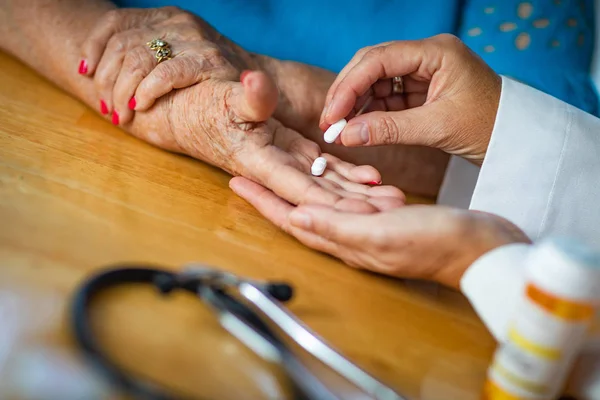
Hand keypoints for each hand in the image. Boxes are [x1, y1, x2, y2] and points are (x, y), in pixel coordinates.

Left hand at [80, 6, 257, 124]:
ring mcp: (194, 39)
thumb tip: (96, 72)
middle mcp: (177, 21)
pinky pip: (166, 73)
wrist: (259, 84)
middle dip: (106, 80)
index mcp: (165, 17)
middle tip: (106, 107)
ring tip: (121, 114)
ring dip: (122, 91)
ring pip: (138, 58)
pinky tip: (141, 105)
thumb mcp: (175, 57)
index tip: (86, 73)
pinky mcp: (208, 60)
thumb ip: (145, 57)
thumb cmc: (208, 80)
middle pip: (123, 44)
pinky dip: (148, 91)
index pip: (116, 22)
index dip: (94, 47)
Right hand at [124, 70, 405, 212]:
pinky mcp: (294, 154)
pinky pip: (325, 169)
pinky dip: (349, 175)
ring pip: (328, 184)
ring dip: (359, 194)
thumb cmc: (203, 107)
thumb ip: (245, 98)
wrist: (194, 113)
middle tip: (392, 212)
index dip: (330, 203)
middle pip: (321, 195)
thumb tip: (255, 83)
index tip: (361, 213)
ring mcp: (287, 164)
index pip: (299, 188)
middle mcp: (277, 171)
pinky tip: (374, 178)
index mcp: (260, 162)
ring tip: (393, 199)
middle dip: (355, 206)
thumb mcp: (222, 99)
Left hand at [230, 177, 529, 288]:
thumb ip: (338, 227)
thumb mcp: (383, 234)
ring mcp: (369, 229)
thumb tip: (295, 217)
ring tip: (284, 165)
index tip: (235, 180)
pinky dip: (341, 187)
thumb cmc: (437, 244)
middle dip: (274, 192)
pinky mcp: (386, 221)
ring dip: (304, 186)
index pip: (291, 219)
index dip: (262, 201)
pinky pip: (353, 202)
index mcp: (345, 241)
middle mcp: (351, 237)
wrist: (481, 250)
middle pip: (301, 212)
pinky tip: (339, 175)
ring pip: (325, 205)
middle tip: (250, 169)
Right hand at [319, 34, 501, 164]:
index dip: (350, 85)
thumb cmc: (490, 128)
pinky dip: (370, 112)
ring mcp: (423, 72)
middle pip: (372, 65)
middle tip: (329, 121)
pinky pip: (387, 97)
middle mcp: (427, 55)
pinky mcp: (421, 90)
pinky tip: (357, 127)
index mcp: (436, 51)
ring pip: (376, 82)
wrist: (517, 140)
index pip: (380, 59)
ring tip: (339, 129)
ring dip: (356, 104)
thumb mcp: (438, 128)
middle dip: (348, 93)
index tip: (332, 113)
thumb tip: (346, 135)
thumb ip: (389, 129)